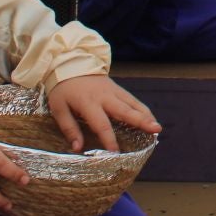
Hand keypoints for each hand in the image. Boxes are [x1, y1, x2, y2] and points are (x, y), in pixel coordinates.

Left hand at [45, 74, 160, 153]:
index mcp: (88, 103)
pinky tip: (150, 118)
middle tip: (155, 130)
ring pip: (133, 104)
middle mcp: (105, 97)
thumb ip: (69, 128)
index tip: (116, 152)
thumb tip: (78, 148)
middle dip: (141, 121)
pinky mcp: (118, 88)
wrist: (71, 63)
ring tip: (157, 127)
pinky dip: (143, 109)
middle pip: (125, 110)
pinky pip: (132, 99)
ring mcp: (114, 91)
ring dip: (146, 115)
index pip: (101, 124)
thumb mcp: (58, 108)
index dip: (109, 139)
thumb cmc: (63, 89)